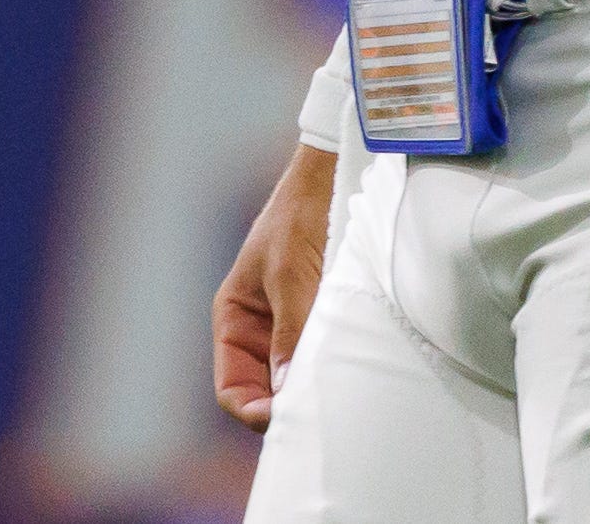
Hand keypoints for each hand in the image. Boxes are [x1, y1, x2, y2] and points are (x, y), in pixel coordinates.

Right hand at [212, 141, 336, 430]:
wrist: (336, 175)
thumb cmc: (300, 216)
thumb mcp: (291, 274)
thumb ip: (290, 332)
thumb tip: (286, 394)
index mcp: (235, 319)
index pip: (232, 388)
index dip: (254, 410)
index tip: (287, 415)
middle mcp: (261, 331)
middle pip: (266, 393)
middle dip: (289, 405)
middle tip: (323, 410)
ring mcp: (294, 329)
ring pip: (298, 380)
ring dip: (316, 386)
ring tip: (342, 386)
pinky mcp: (326, 323)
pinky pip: (325, 360)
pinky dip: (337, 369)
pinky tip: (357, 367)